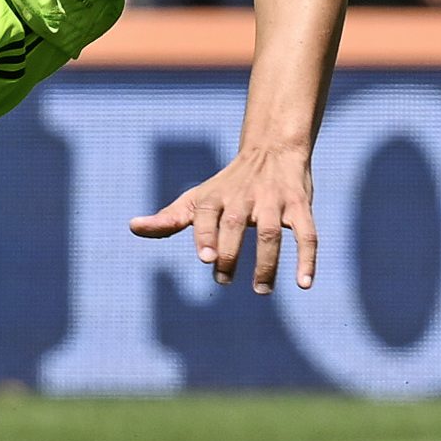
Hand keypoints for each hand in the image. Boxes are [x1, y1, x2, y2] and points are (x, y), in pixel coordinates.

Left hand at [131, 135, 318, 291]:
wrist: (273, 150)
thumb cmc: (229, 184)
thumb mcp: (198, 198)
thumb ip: (170, 218)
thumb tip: (133, 226)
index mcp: (216, 196)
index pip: (207, 214)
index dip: (206, 235)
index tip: (206, 259)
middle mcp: (244, 197)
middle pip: (236, 224)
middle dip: (230, 251)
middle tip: (224, 279)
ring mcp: (273, 202)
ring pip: (270, 233)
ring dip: (267, 263)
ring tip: (261, 290)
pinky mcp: (299, 207)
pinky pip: (307, 234)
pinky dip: (307, 258)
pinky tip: (304, 283)